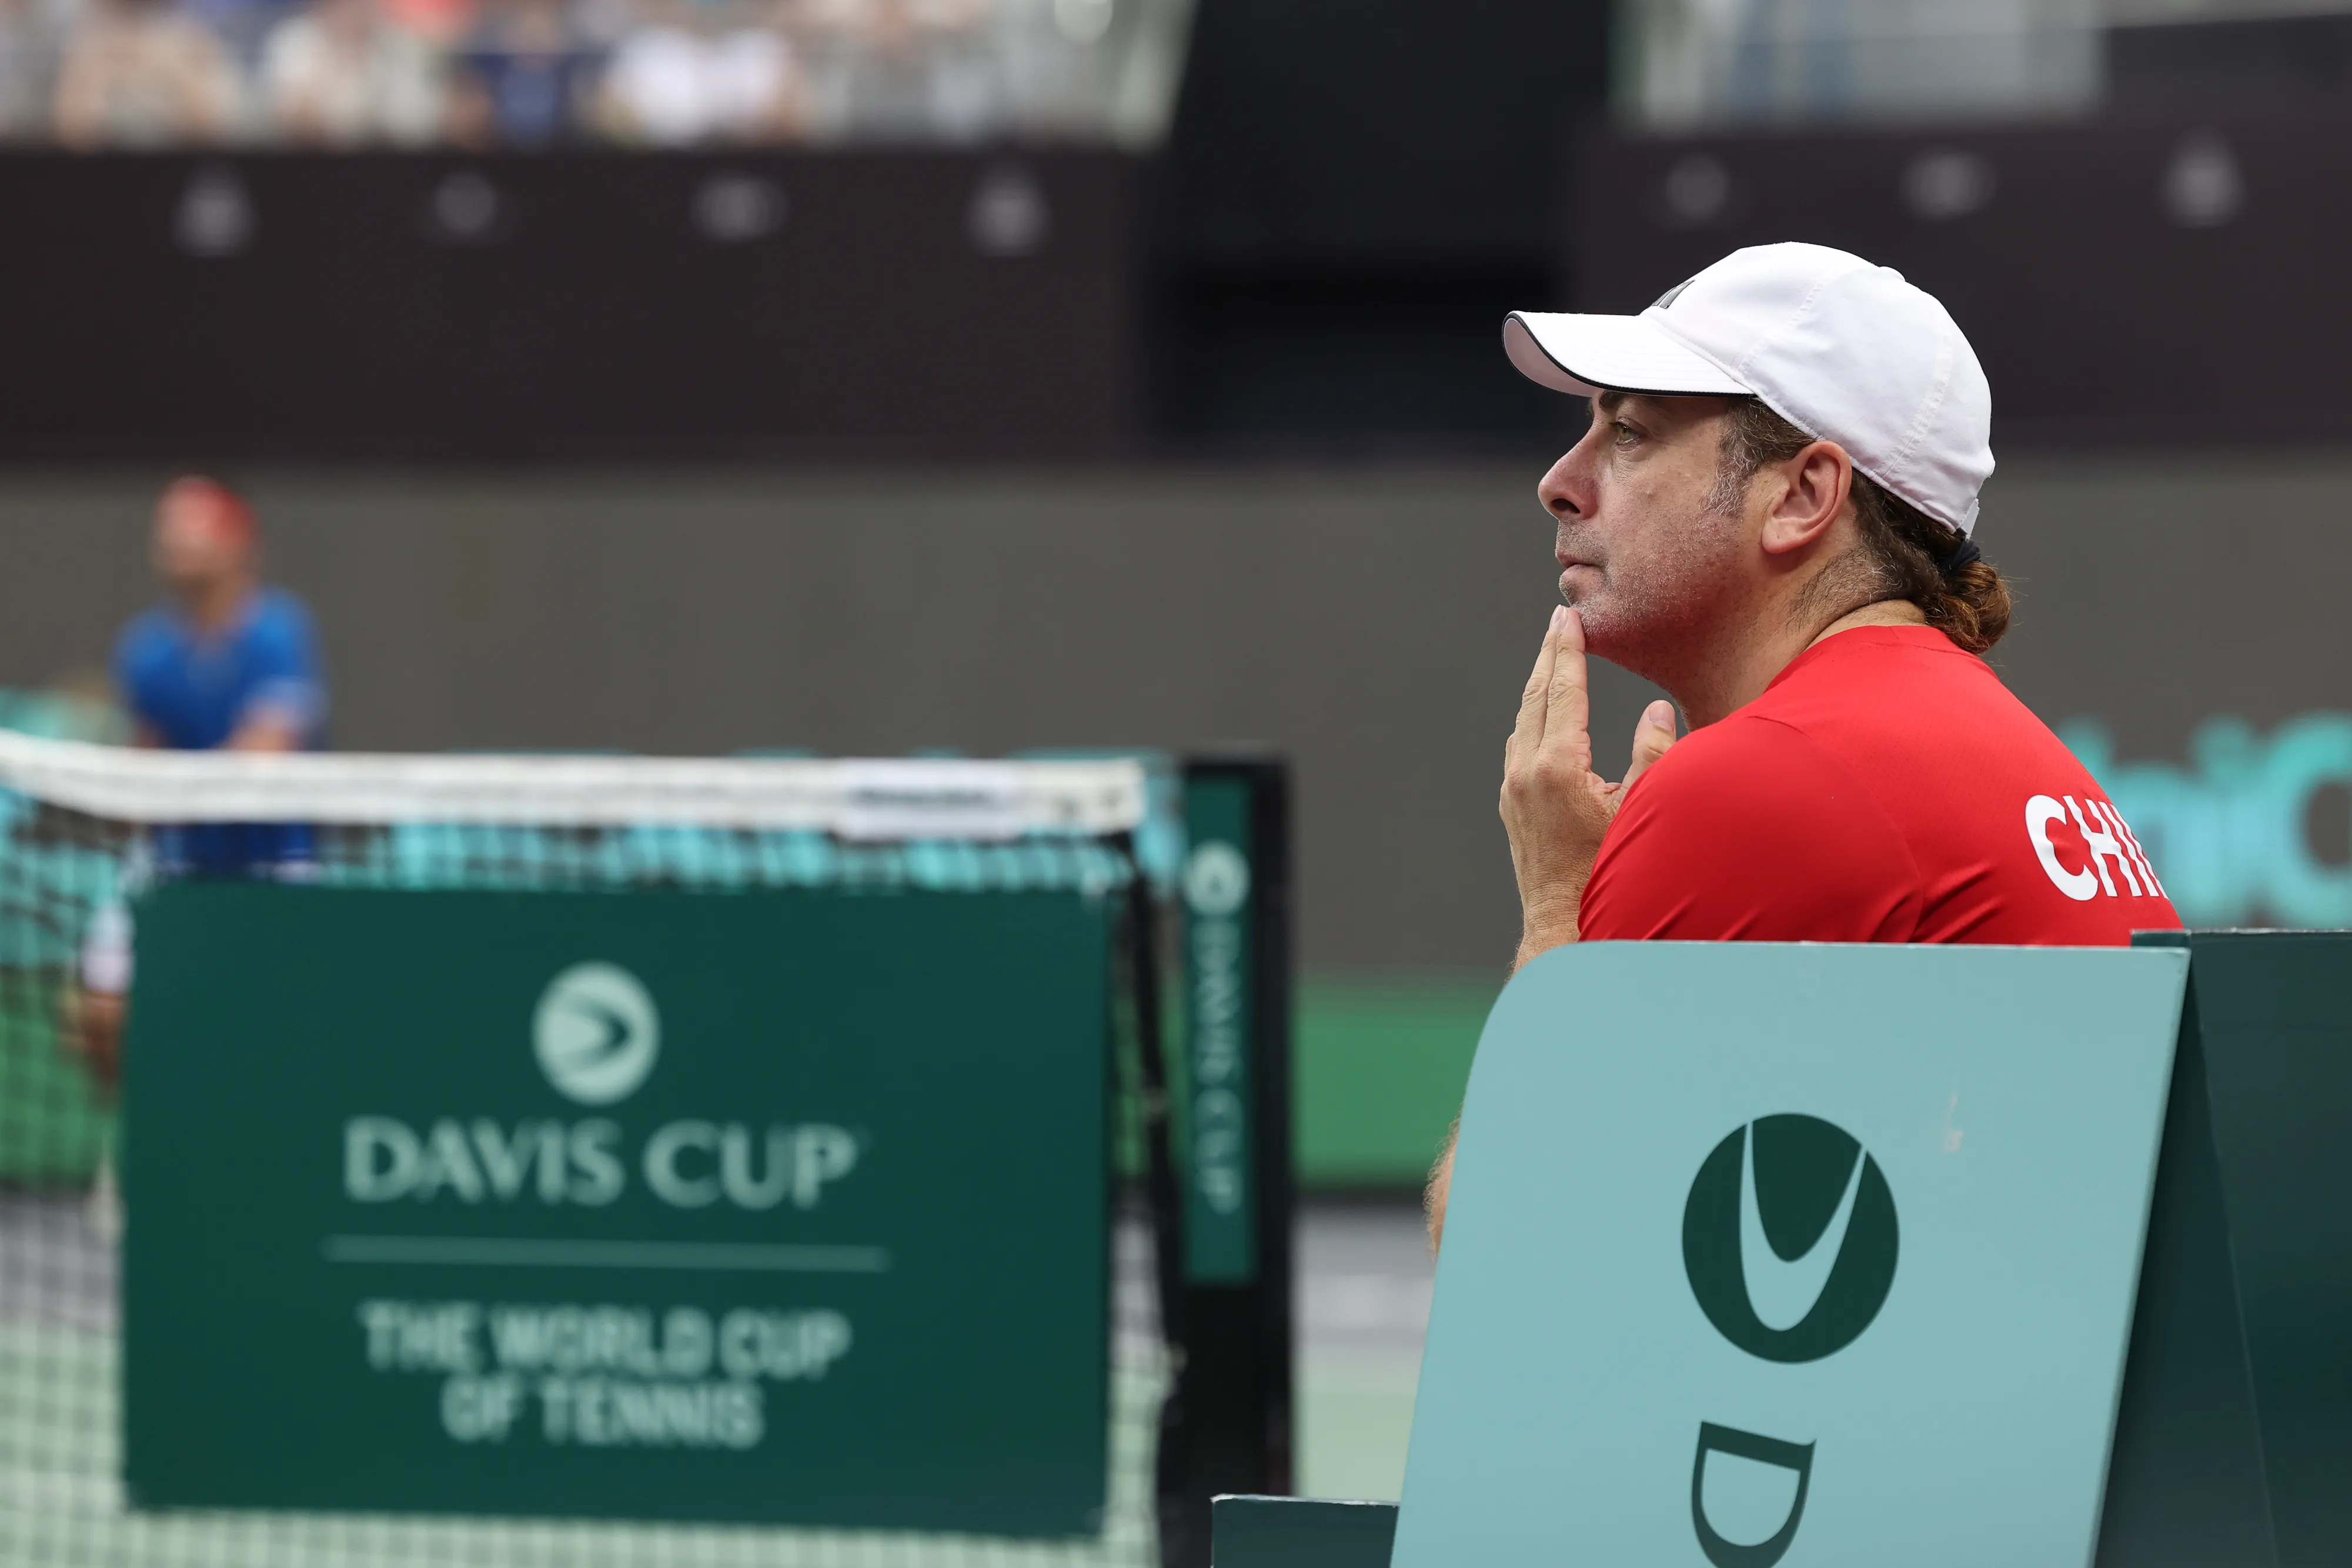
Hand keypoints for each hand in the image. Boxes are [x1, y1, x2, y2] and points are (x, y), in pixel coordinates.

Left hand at [1500, 606, 1677, 965]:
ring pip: (1523, 720)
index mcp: (1558, 766)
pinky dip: (1532, 717)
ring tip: (1553, 656)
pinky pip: (1518, 744)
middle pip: (1536, 696)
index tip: (1569, 619)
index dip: (1568, 651)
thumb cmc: (1612, 870)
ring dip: (1539, 685)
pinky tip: (1543, 711)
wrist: (1565, 921)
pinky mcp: (1511, 804)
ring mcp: (1512, 788)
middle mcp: (1526, 771)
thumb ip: (1653, 756)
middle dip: (1549, 656)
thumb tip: (1657, 711)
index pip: (1563, 691)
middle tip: (1559, 621)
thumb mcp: (1641, 810)